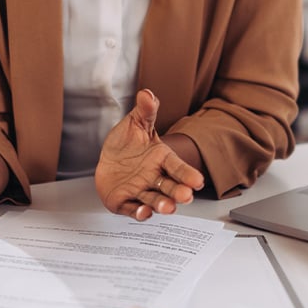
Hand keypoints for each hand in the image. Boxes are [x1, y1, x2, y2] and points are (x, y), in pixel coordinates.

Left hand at [96, 90, 204, 219]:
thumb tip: (147, 93)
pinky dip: (138, 213)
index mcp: (161, 159)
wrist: (109, 158)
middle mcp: (154, 177)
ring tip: (168, 207)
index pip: (177, 167)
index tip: (197, 181)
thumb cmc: (127, 143)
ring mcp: (140, 190)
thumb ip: (145, 111)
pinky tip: (143, 213)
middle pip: (169, 186)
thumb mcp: (136, 123)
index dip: (187, 174)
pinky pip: (132, 209)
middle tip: (186, 196)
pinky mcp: (125, 202)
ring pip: (154, 200)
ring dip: (162, 205)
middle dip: (178, 192)